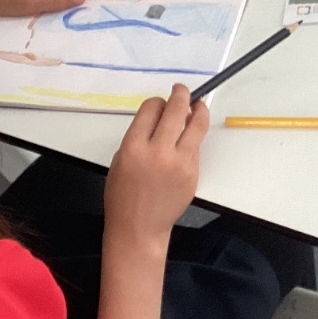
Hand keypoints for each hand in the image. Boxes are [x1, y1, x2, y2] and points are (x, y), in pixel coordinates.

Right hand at [104, 84, 208, 251]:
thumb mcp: (119, 160)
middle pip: (176, 110)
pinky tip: (188, 137)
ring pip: (196, 125)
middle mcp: (158, 152)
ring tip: (197, 105)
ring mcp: (179, 163)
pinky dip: (193, 137)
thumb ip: (138, 137)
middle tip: (182, 90)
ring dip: (198, 110)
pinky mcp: (192, 173)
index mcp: (133, 146)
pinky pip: (196, 147)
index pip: (152, 108)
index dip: (157, 101)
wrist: (139, 227)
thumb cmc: (123, 196)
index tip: (160, 102)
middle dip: (181, 94)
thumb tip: (158, 119)